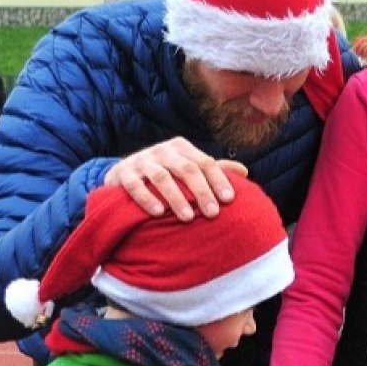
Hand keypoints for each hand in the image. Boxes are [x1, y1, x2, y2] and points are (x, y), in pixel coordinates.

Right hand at [104, 138, 248, 219]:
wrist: (122, 176)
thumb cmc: (164, 174)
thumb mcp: (186, 168)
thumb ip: (212, 170)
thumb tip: (244, 171)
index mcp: (181, 148)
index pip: (205, 162)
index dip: (218, 180)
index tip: (229, 200)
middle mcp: (162, 151)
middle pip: (187, 169)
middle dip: (201, 192)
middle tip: (213, 213)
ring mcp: (141, 161)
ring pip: (162, 177)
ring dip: (176, 198)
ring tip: (188, 218)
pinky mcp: (123, 174)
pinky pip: (136, 186)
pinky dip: (147, 198)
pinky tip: (159, 213)